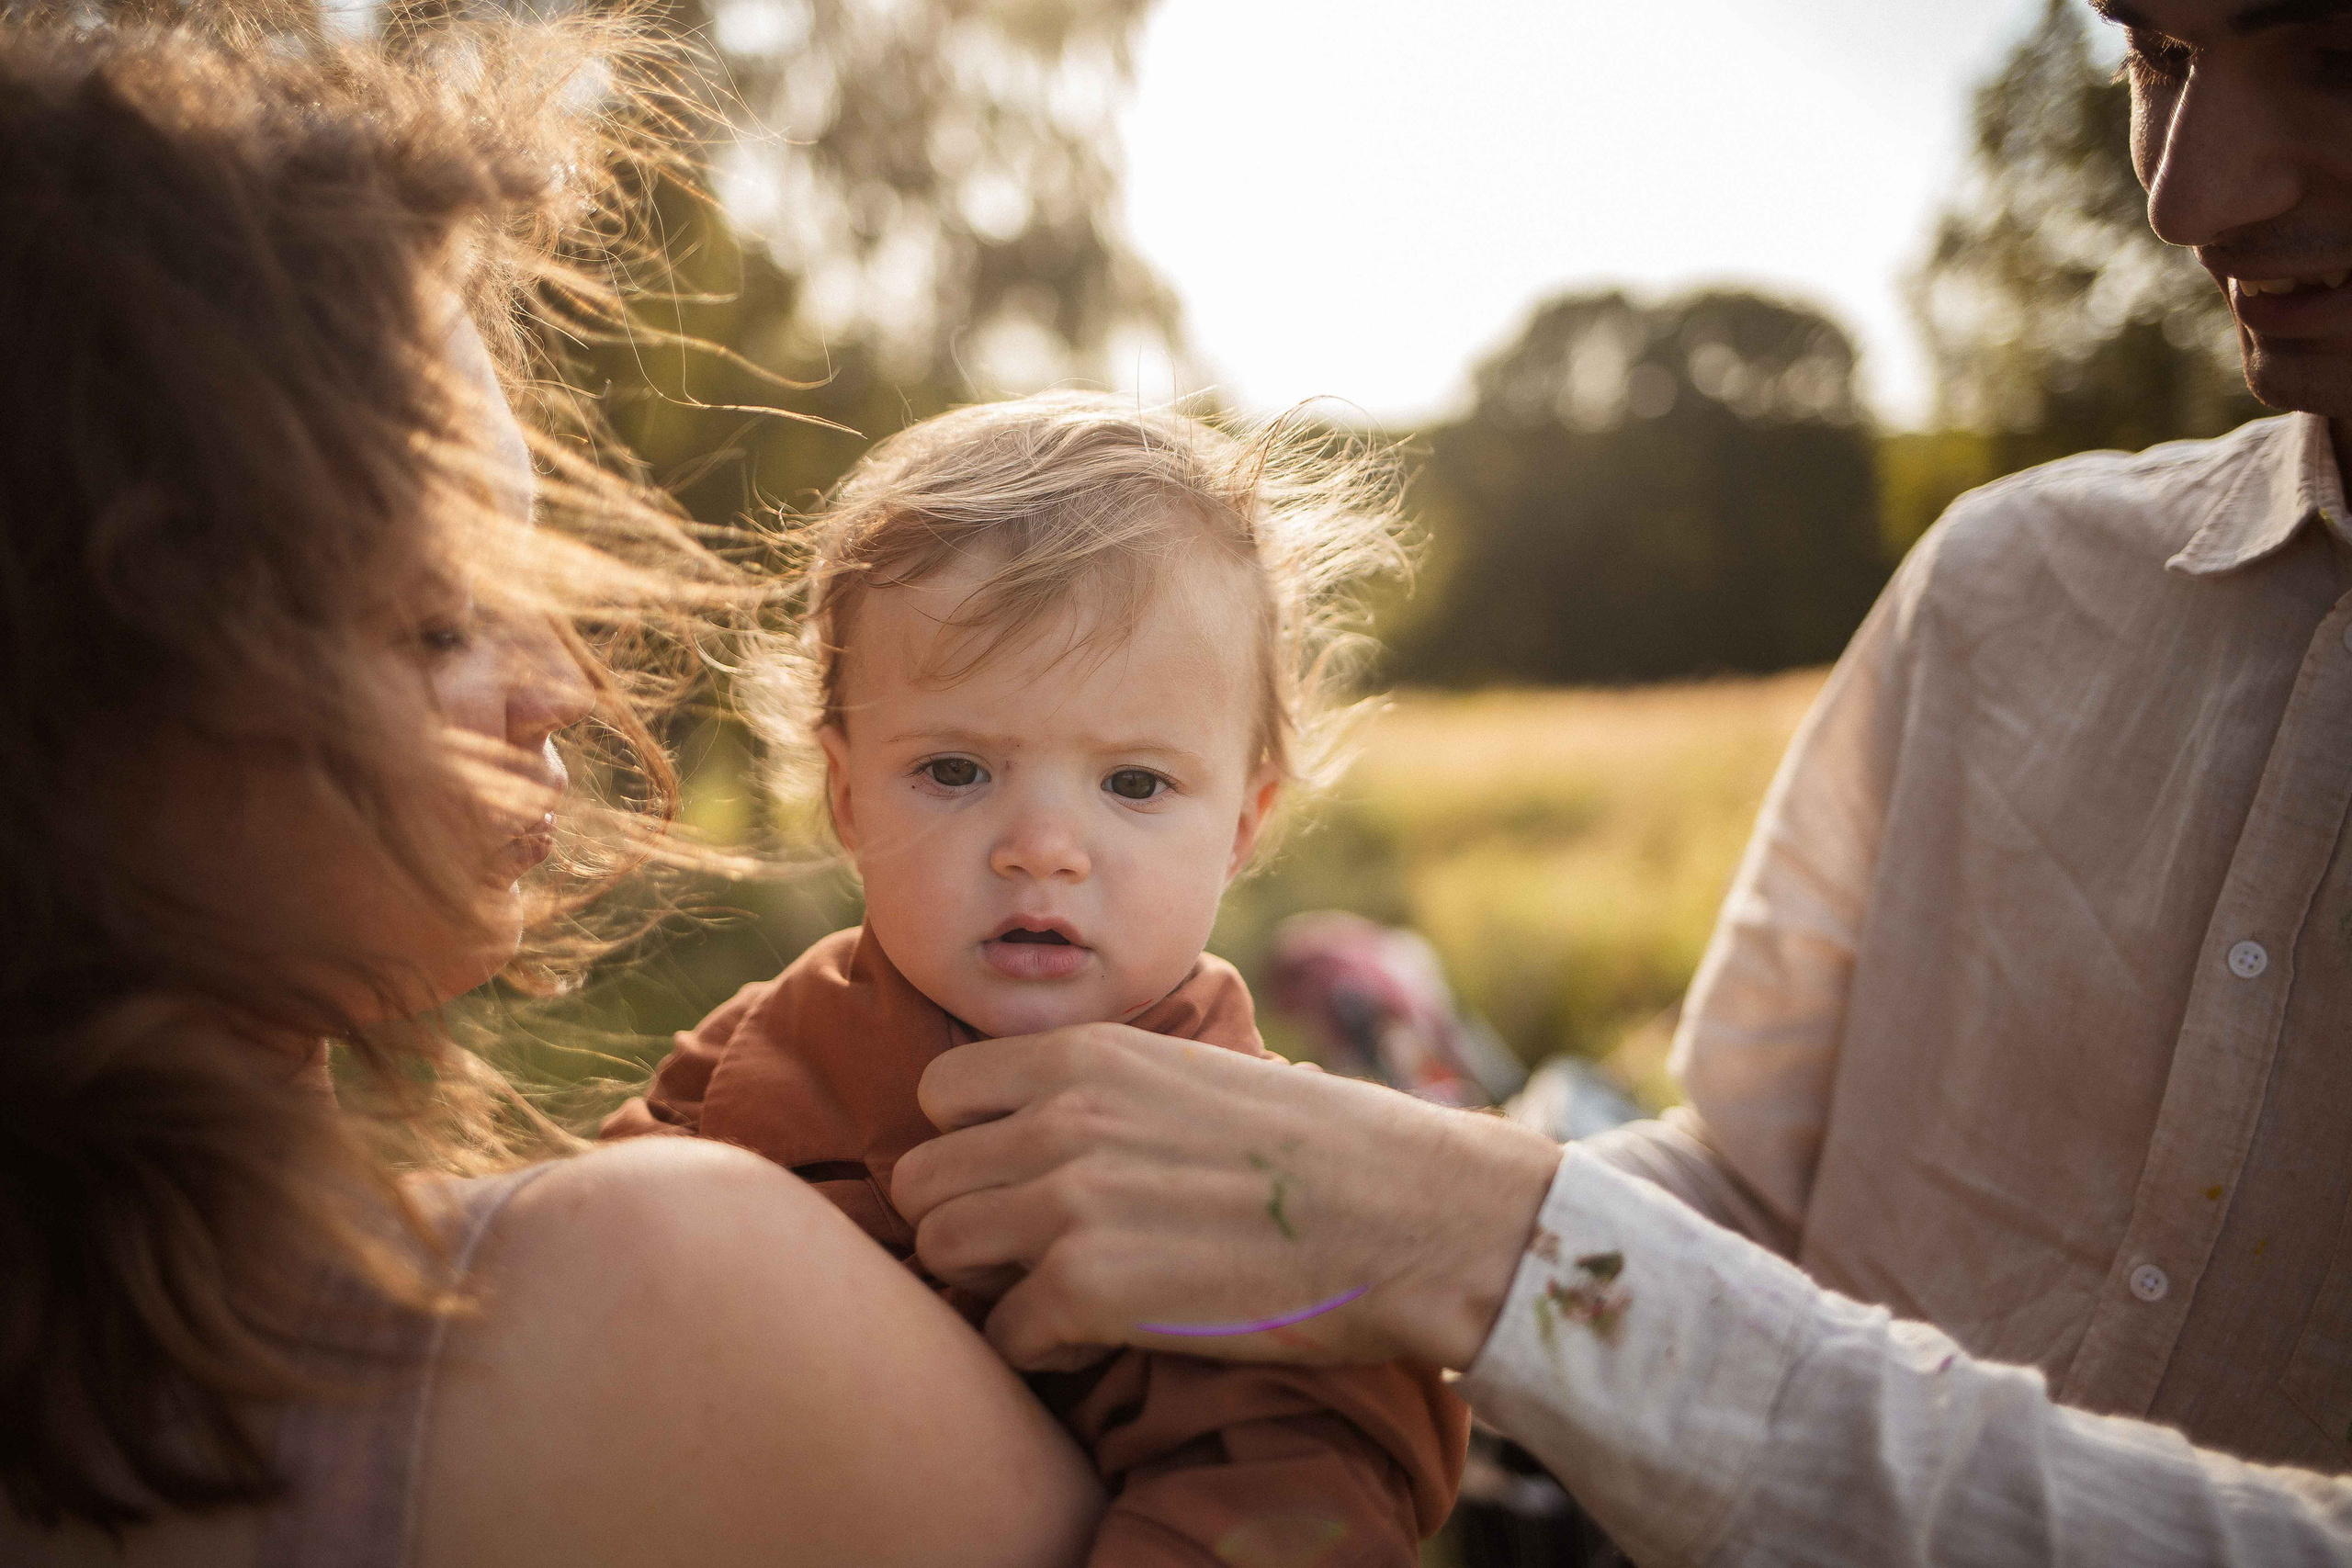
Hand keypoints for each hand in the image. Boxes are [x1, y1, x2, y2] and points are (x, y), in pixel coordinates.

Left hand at [891, 1024, 1562, 1373]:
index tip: (1013, 1182)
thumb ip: (1103, 1088)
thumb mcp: (1191, 1072)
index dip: (969, 1149)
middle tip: (1028, 1254)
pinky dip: (1041, 1349)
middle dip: (966, 1223)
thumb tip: (1038, 1121)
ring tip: (1059, 1294)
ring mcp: (1069, 1203)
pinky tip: (1101, 1336)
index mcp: (1085, 1056)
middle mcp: (1061, 1119)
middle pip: (923, 1179)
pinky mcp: (1089, 1290)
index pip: (940, 1097)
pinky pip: (1002, 1335)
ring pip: (943, 1251)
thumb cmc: (1319, 1148)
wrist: (1407, 1213)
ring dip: (992, 1286)